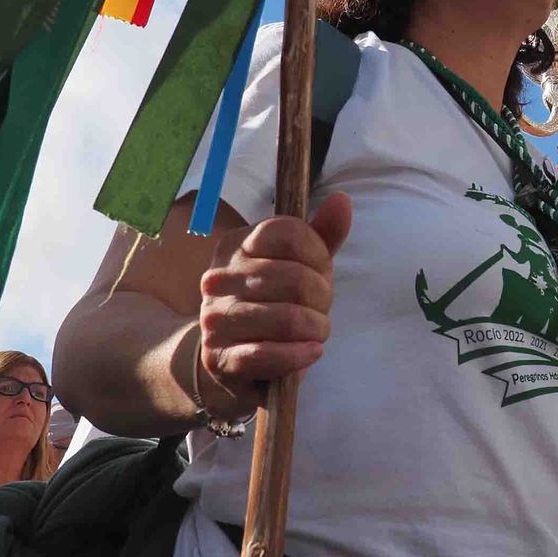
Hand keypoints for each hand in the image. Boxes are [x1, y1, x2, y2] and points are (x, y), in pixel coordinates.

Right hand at [195, 192, 352, 416]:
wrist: (232, 356)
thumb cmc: (275, 302)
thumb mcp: (301, 265)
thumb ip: (322, 235)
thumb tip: (341, 200)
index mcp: (238, 245)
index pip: (289, 233)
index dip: (318, 256)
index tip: (321, 274)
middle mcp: (219, 277)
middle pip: (295, 278)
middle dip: (322, 299)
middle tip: (321, 310)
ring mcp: (216, 317)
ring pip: (286, 318)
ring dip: (315, 329)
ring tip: (316, 333)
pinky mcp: (219, 357)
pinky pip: (267, 354)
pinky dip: (299, 355)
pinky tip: (310, 352)